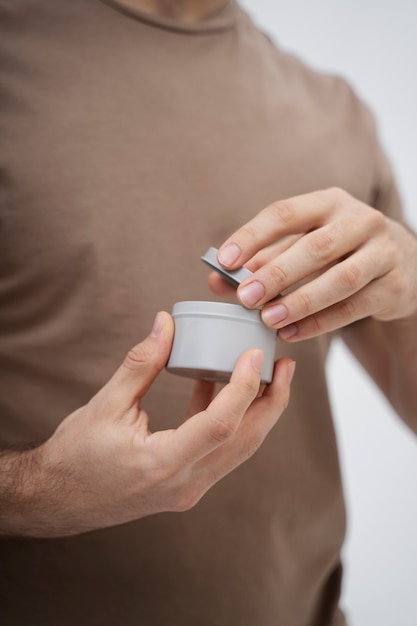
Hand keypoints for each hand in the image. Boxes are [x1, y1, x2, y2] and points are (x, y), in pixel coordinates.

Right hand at [2, 312, 294, 537]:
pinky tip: (220, 386)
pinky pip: (219, 450)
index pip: (220, 425)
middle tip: (284, 365)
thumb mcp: (105, 405)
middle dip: (271, 402)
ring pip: (238, 449)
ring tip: (267, 374)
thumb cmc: (75, 455)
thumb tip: (165, 323)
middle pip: (244, 441)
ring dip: (256, 411)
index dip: (244, 386)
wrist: (58, 500)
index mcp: (162, 465)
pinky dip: (228, 419)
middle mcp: (184, 483)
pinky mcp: (186, 484)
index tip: (256, 354)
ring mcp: (188, 489)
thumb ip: (141, 364)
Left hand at [212, 188, 416, 340]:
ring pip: (340, 280)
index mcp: (330, 203)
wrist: (399, 265)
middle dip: (276, 273)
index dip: (253, 236)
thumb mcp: (301, 247)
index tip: (224, 261)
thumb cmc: (339, 253)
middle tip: (245, 298)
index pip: (286, 213)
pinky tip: (291, 333)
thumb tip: (217, 280)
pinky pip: (353, 307)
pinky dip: (319, 323)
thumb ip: (262, 261)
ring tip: (268, 320)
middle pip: (316, 247)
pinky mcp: (393, 286)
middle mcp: (360, 220)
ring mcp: (382, 252)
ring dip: (300, 302)